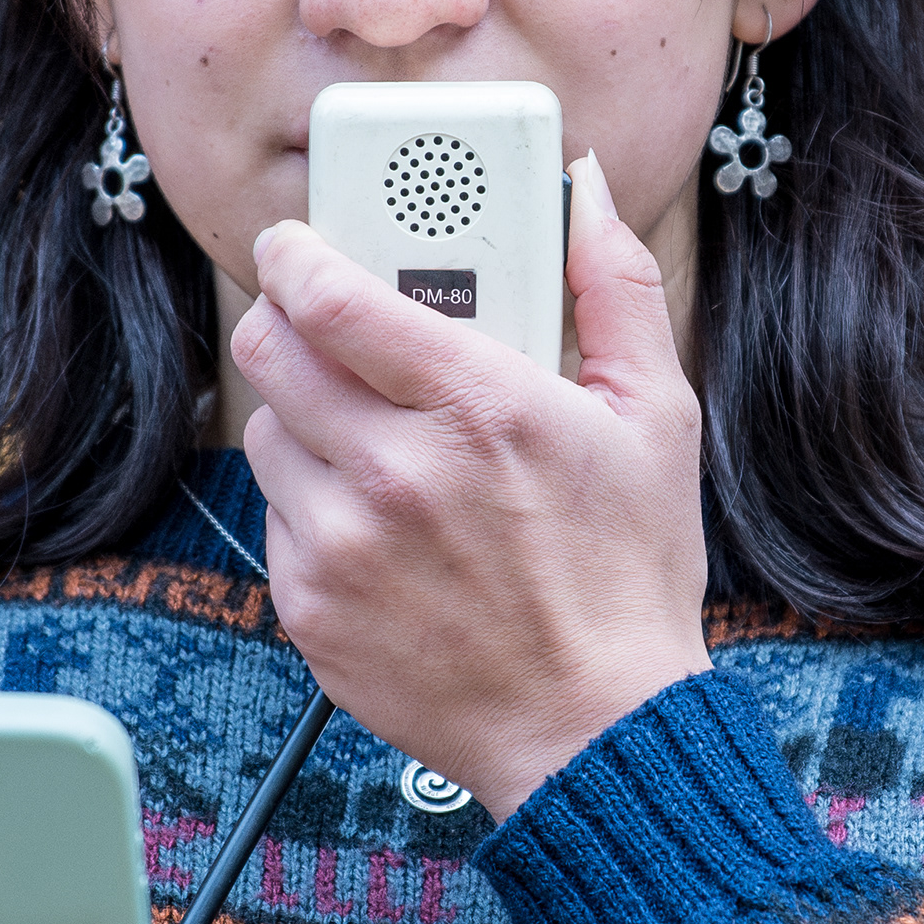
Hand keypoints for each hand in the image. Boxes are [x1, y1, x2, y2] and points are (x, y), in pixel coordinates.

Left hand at [235, 153, 713, 816]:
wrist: (592, 729)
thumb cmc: (628, 577)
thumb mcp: (657, 417)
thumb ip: (614, 288)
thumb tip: (587, 194)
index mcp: (479, 406)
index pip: (328, 296)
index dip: (297, 253)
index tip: (299, 244)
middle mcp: (397, 471)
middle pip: (270, 350)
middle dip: (287, 320)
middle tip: (324, 326)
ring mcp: (343, 544)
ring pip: (266, 432)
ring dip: (307, 418)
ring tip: (377, 441)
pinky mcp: (311, 607)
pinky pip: (278, 518)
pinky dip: (315, 506)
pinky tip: (383, 525)